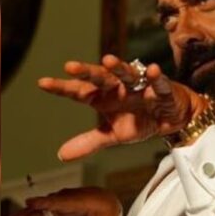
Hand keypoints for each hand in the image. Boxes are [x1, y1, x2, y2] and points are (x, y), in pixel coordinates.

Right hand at [1, 187, 120, 215]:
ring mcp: (54, 206)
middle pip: (42, 207)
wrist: (101, 202)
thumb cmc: (105, 207)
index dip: (46, 203)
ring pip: (34, 212)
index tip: (31, 204)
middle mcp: (63, 200)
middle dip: (27, 214)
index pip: (61, 201)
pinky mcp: (50, 214)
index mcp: (78, 199)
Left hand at [38, 54, 207, 160]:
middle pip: (101, 78)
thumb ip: (88, 142)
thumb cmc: (140, 120)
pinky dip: (156, 77)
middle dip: (87, 72)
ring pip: (128, 74)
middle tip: (71, 67)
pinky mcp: (163, 88)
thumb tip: (60, 155)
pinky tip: (153, 70)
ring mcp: (141, 86)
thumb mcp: (113, 135)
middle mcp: (119, 88)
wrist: (172, 119)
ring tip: (108, 60)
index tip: (42, 83)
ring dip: (119, 68)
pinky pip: (159, 82)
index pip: (80, 91)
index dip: (62, 87)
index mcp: (104, 97)